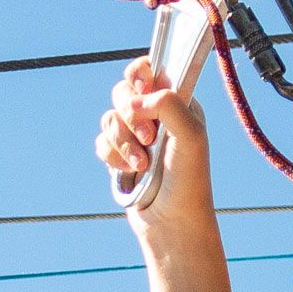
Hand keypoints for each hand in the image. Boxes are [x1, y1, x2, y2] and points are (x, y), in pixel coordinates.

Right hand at [98, 59, 212, 217]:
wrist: (172, 221)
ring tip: (142, 165)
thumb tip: (135, 100)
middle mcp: (155, 115)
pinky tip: (131, 173)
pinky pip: (101, 142)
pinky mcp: (119, 155)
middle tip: (149, 138)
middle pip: (123, 91)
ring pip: (109, 118)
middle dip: (131, 116)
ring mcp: (135, 135)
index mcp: (177, 102)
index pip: (151, 69)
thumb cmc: (189, 179)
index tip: (142, 86)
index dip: (140, 73)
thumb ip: (168, 104)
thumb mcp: (191, 135)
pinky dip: (113, 157)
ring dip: (123, 143)